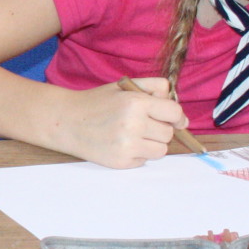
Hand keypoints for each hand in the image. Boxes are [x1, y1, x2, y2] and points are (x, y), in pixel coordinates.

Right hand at [54, 78, 187, 167]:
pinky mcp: (120, 162)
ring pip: (161, 150)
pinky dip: (137, 154)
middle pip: (168, 134)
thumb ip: (155, 87)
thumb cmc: (97, 102)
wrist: (66, 121)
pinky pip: (144, 161)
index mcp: (136, 102)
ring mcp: (127, 146)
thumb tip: (181, 116)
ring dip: (151, 144)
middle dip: (159, 129)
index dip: (176, 116)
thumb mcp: (124, 86)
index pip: (175, 113)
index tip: (170, 118)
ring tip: (132, 135)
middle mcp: (133, 124)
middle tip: (141, 124)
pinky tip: (121, 144)